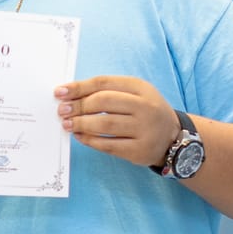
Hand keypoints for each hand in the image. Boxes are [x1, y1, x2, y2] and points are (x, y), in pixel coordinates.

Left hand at [55, 75, 181, 169]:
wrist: (173, 138)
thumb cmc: (145, 112)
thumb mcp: (134, 94)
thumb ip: (107, 91)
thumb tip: (71, 96)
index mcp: (141, 88)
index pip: (104, 83)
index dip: (79, 87)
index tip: (59, 92)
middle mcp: (145, 107)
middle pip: (103, 102)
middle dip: (78, 106)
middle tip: (62, 110)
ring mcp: (144, 130)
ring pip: (104, 125)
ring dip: (80, 124)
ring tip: (67, 124)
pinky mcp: (139, 150)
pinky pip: (108, 145)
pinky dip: (89, 140)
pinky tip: (79, 136)